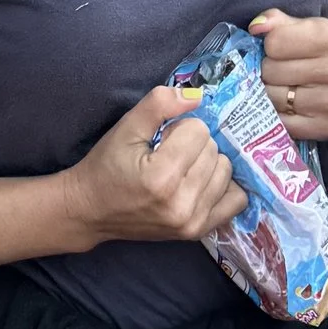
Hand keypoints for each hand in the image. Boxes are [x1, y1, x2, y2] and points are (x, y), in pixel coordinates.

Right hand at [61, 86, 244, 245]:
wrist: (91, 210)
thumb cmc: (107, 166)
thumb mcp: (126, 127)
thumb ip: (159, 103)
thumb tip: (197, 96)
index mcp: (162, 177)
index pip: (199, 131)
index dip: (179, 128)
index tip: (160, 140)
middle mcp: (181, 204)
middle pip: (214, 151)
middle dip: (193, 145)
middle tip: (167, 154)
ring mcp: (192, 222)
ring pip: (225, 171)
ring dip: (207, 163)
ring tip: (181, 170)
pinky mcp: (197, 232)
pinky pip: (235, 201)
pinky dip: (223, 186)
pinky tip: (203, 182)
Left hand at [256, 6, 327, 136]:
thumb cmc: (323, 50)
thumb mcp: (305, 27)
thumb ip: (277, 21)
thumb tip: (256, 28)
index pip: (276, 42)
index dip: (269, 45)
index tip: (277, 49)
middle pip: (272, 71)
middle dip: (268, 69)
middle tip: (278, 70)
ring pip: (275, 98)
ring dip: (270, 92)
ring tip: (282, 87)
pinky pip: (283, 123)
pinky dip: (278, 114)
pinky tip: (287, 105)